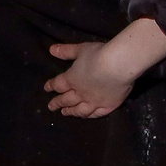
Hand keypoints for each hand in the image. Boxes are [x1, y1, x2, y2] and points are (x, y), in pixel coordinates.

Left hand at [44, 17, 165, 118]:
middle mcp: (80, 93)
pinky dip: (90, 115)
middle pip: (66, 100)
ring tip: (65, 113)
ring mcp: (94, 102)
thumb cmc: (99, 55)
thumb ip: (66, 51)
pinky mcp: (108, 106)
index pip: (58, 84)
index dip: (51, 86)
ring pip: (80, 110)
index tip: (46, 88)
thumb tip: (51, 50)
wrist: (119, 65)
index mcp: (72, 79)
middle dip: (57, 103)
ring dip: (71, 112)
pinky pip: (97, 114)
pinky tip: (87, 116)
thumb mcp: (80, 49)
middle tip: (51, 107)